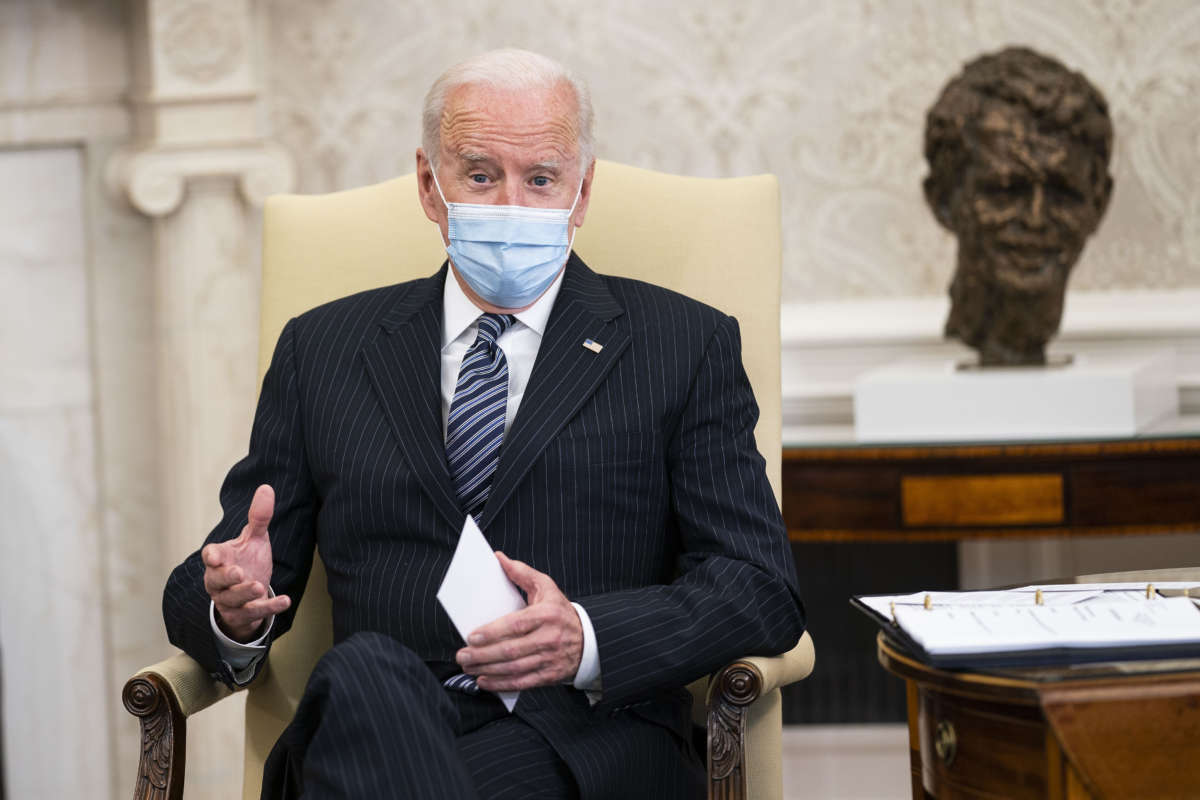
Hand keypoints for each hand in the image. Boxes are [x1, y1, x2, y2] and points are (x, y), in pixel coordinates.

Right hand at [202, 484, 290, 642]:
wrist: (250, 594)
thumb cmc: (247, 561)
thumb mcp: (254, 539)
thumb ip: (258, 517)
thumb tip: (267, 488)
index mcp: (219, 559)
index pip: (210, 556)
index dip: (212, 556)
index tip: (215, 556)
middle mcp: (218, 581)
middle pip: (217, 581)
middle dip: (227, 577)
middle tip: (239, 573)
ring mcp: (229, 600)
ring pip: (233, 600)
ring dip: (245, 594)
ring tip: (259, 586)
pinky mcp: (242, 615)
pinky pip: (254, 613)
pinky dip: (269, 607)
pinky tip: (285, 601)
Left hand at [456, 552, 582, 691]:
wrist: (590, 640)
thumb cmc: (561, 612)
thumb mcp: (547, 588)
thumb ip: (522, 573)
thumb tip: (499, 559)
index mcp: (547, 614)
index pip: (516, 624)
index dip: (492, 632)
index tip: (472, 636)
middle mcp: (549, 638)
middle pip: (511, 649)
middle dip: (483, 654)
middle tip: (462, 655)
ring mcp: (549, 659)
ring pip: (513, 668)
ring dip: (487, 669)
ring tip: (468, 667)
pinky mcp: (549, 675)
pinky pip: (522, 682)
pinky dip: (500, 684)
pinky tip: (484, 680)